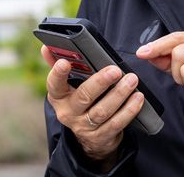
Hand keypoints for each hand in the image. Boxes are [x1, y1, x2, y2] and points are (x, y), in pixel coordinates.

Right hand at [41, 46, 144, 166]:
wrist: (89, 136)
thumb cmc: (79, 100)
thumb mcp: (67, 87)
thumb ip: (57, 65)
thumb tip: (46, 47)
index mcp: (58, 97)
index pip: (54, 84)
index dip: (58, 74)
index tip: (65, 62)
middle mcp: (68, 113)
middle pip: (83, 97)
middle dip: (100, 82)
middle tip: (115, 70)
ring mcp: (84, 127)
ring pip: (102, 111)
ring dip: (119, 94)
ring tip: (131, 80)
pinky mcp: (101, 136)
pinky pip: (116, 123)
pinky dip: (129, 110)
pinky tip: (137, 98)